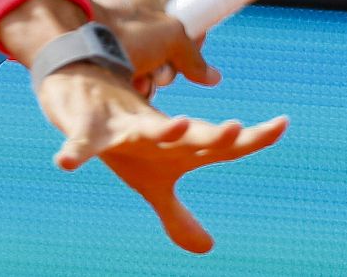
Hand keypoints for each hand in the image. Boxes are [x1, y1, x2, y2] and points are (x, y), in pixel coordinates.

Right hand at [35, 61, 287, 252]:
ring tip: (183, 126)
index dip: (253, 138)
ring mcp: (126, 128)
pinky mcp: (91, 128)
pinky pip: (82, 142)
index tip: (283, 123)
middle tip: (237, 128)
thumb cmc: (127, 143)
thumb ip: (178, 216)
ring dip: (164, 129)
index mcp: (180, 146)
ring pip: (148, 129)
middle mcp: (160, 133)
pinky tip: (63, 164)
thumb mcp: (152, 183)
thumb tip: (207, 248)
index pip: (224, 145)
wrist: (83, 97)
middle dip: (215, 135)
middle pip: (194, 136)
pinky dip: (74, 152)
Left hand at [91, 0, 213, 94]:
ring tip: (142, 81)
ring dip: (150, 76)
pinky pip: (125, 69)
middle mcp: (127, 7)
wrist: (72, 49)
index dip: (191, 30)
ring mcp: (112, 30)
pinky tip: (128, 85)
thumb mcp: (171, 39)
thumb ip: (194, 57)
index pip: (181, 7)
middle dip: (168, 64)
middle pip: (165, 41)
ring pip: (146, 60)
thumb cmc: (123, 32)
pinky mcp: (99, 53)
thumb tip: (213, 77)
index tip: (193, 47)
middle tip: (163, 72)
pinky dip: (130, 80)